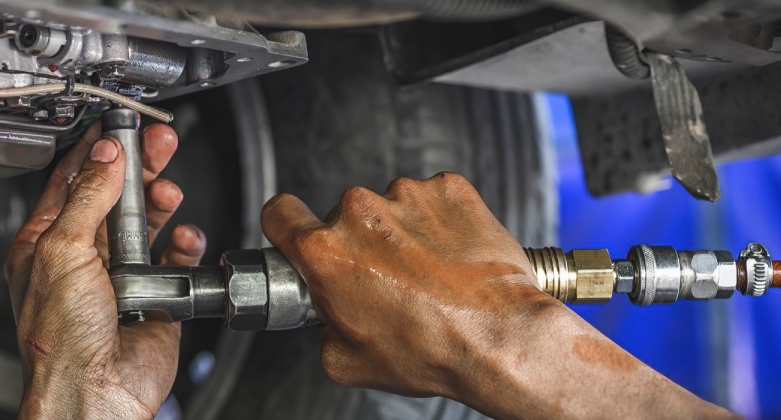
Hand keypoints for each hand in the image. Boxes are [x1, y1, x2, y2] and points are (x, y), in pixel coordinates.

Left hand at [4, 123, 205, 417]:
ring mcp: (118, 278)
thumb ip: (86, 197)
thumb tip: (104, 156)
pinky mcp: (153, 298)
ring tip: (169, 189)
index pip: (69, 182)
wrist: (95, 392)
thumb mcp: (63, 251)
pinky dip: (183, 244)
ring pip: (145, 224)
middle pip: (113, 196)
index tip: (116, 126)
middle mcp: (80, 259)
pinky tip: (182, 237)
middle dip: (137, 168)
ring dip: (159, 203)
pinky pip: (175, 260)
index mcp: (45, 245)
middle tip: (158, 143)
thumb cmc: (61, 341)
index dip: (94, 150)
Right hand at [261, 173, 732, 418]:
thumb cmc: (432, 350)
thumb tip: (327, 311)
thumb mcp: (345, 359)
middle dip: (360, 244)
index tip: (297, 234)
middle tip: (388, 281)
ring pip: (390, 207)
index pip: (279, 213)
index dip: (286, 226)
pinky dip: (439, 221)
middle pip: (343, 217)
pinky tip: (451, 256)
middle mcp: (360, 214)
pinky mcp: (449, 188)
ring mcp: (407, 195)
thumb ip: (321, 321)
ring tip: (430, 273)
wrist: (501, 338)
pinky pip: (432, 199)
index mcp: (326, 252)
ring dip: (402, 233)